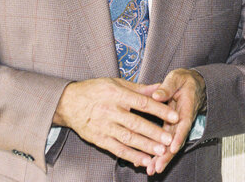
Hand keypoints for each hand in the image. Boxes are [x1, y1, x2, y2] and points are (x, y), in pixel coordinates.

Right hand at [53, 77, 179, 168]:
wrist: (69, 102)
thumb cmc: (96, 90)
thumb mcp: (116, 82)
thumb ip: (139, 88)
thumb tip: (161, 87)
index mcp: (117, 94)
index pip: (142, 103)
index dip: (160, 110)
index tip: (175, 116)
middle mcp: (110, 110)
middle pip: (135, 123)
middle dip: (154, 132)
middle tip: (170, 140)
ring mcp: (104, 126)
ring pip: (127, 138)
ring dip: (145, 146)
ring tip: (161, 152)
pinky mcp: (98, 139)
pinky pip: (116, 149)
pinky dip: (131, 156)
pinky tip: (144, 161)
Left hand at [146, 68, 205, 174]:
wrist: (193, 84)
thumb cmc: (184, 80)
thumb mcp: (177, 78)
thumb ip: (168, 86)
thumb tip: (156, 95)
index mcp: (186, 107)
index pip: (184, 124)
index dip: (178, 136)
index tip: (172, 147)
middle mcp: (182, 120)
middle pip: (176, 140)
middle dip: (167, 155)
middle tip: (157, 167)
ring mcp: (176, 125)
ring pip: (170, 144)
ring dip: (162, 158)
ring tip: (152, 170)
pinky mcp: (170, 128)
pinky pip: (164, 141)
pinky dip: (157, 152)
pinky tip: (147, 162)